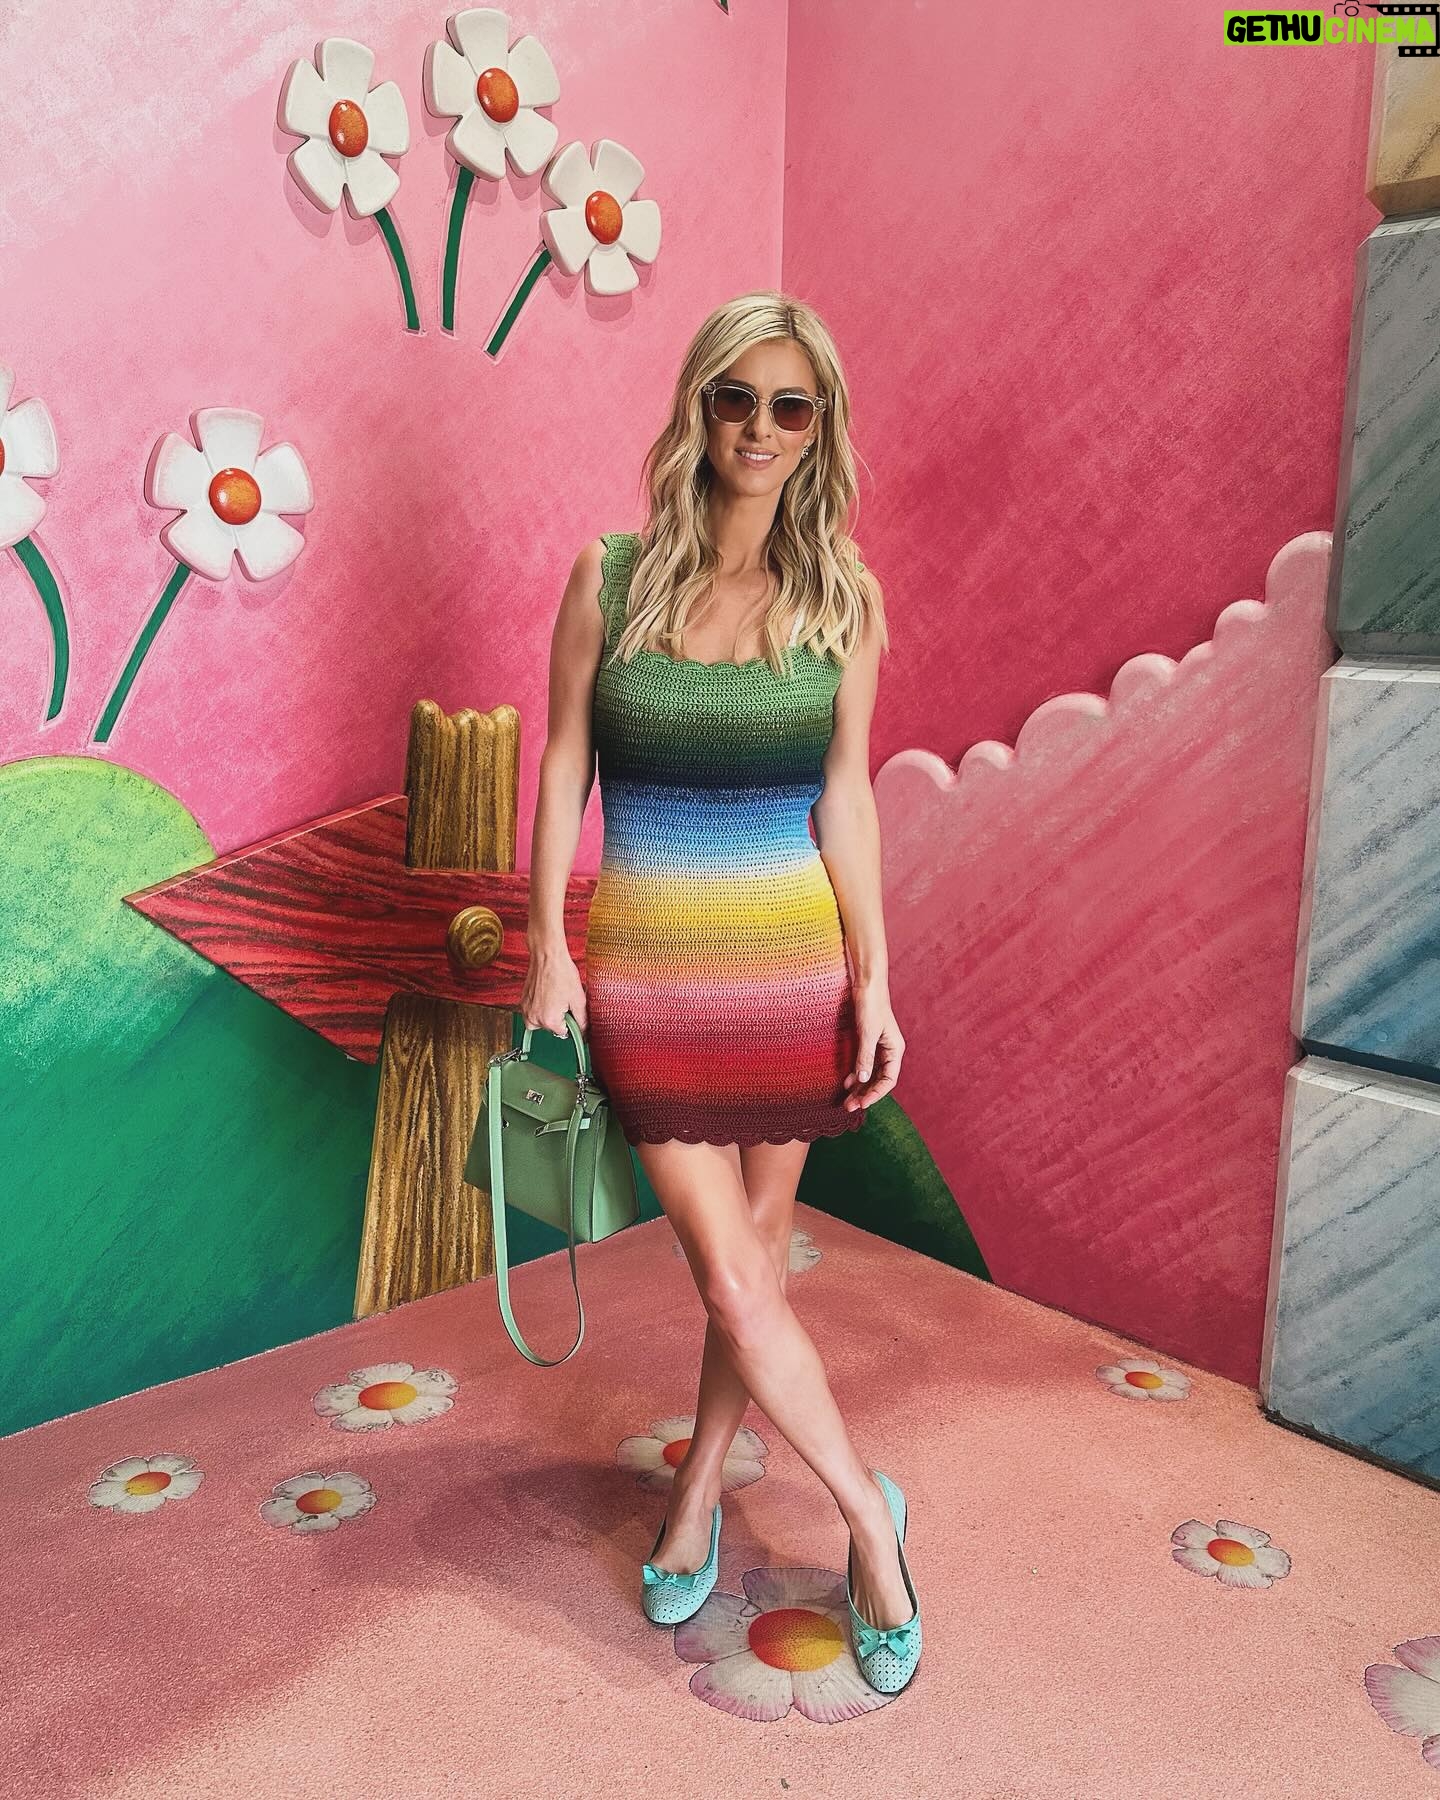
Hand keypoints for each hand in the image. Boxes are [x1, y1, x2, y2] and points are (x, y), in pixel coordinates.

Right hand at [521, 942, 588, 1038]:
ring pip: (540, 1021)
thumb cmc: (562, 973)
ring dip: (549, 1014)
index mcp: (549, 1020)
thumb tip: (584, 1033)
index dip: (571, 1022)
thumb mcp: (578, 999)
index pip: (564, 1033)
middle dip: (559, 1017)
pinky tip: (548, 994)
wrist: (547, 956)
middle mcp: (534, 1018)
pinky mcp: (523, 1001)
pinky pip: (533, 1012)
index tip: (572, 1012)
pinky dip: (540, 1007)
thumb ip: (582, 1020)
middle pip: (551, 1027)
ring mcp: (526, 1009)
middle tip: (564, 1000)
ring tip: (556, 997)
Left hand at [842, 981, 903, 1111]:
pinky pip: (863, 1063)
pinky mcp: (867, 1041)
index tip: (862, 1103)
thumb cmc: (871, 1005)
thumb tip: (863, 1080)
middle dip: (865, 1094)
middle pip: (878, 1079)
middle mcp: (888, 1051)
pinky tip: (846, 1082)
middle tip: (849, 1107)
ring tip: (846, 1100)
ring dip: (859, 1087)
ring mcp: (878, 1047)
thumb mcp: (867, 1033)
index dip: (876, 1094)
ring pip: (870, 1074)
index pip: (888, 1080)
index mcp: (895, 1050)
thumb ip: (865, 1057)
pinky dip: (855, 1074)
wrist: (866, 983)